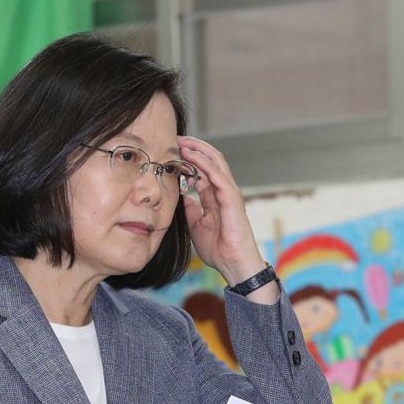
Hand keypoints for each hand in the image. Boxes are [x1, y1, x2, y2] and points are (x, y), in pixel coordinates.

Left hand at [177, 136, 265, 285]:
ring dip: (198, 149)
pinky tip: (190, 155)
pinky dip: (203, 162)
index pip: (203, 170)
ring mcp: (229, 192)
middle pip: (210, 160)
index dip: (188, 159)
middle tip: (175, 139)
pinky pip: (216, 174)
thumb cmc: (218, 249)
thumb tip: (181, 194)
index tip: (171, 152)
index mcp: (215, 197)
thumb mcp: (196, 225)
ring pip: (215, 161)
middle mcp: (223, 190)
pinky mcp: (231, 197)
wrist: (233, 263)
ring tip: (181, 141)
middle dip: (193, 147)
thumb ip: (190, 208)